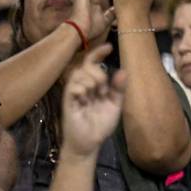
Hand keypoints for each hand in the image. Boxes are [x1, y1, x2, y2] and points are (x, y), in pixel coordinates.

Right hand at [60, 43, 125, 158]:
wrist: (90, 143)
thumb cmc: (100, 125)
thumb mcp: (114, 105)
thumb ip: (118, 89)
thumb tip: (123, 70)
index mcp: (93, 85)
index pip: (93, 63)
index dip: (99, 53)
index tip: (109, 47)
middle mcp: (82, 86)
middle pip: (87, 66)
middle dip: (98, 73)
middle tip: (103, 89)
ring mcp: (74, 93)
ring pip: (79, 74)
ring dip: (91, 81)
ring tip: (94, 95)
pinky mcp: (68, 102)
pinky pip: (72, 87)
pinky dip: (81, 89)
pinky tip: (85, 98)